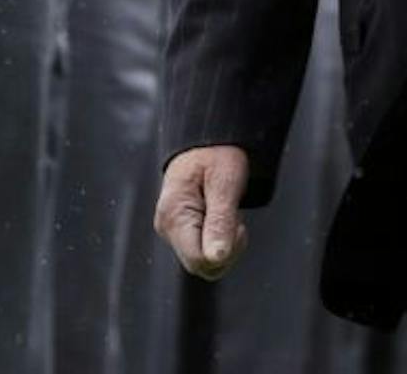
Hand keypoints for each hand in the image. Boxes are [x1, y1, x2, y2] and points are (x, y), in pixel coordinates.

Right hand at [155, 145, 250, 279]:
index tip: (238, 225)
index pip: (198, 259)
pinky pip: (202, 251)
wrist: (208, 141)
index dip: (225, 250)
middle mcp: (167, 227)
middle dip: (226, 250)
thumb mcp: (225, 183)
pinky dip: (219, 241)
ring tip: (230, 216)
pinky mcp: (179, 230)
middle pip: (200, 265)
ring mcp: (171, 230)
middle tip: (236, 219)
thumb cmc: (217, 155)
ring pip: (203, 262)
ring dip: (225, 246)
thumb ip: (220, 222)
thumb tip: (216, 258)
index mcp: (174, 215)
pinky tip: (223, 219)